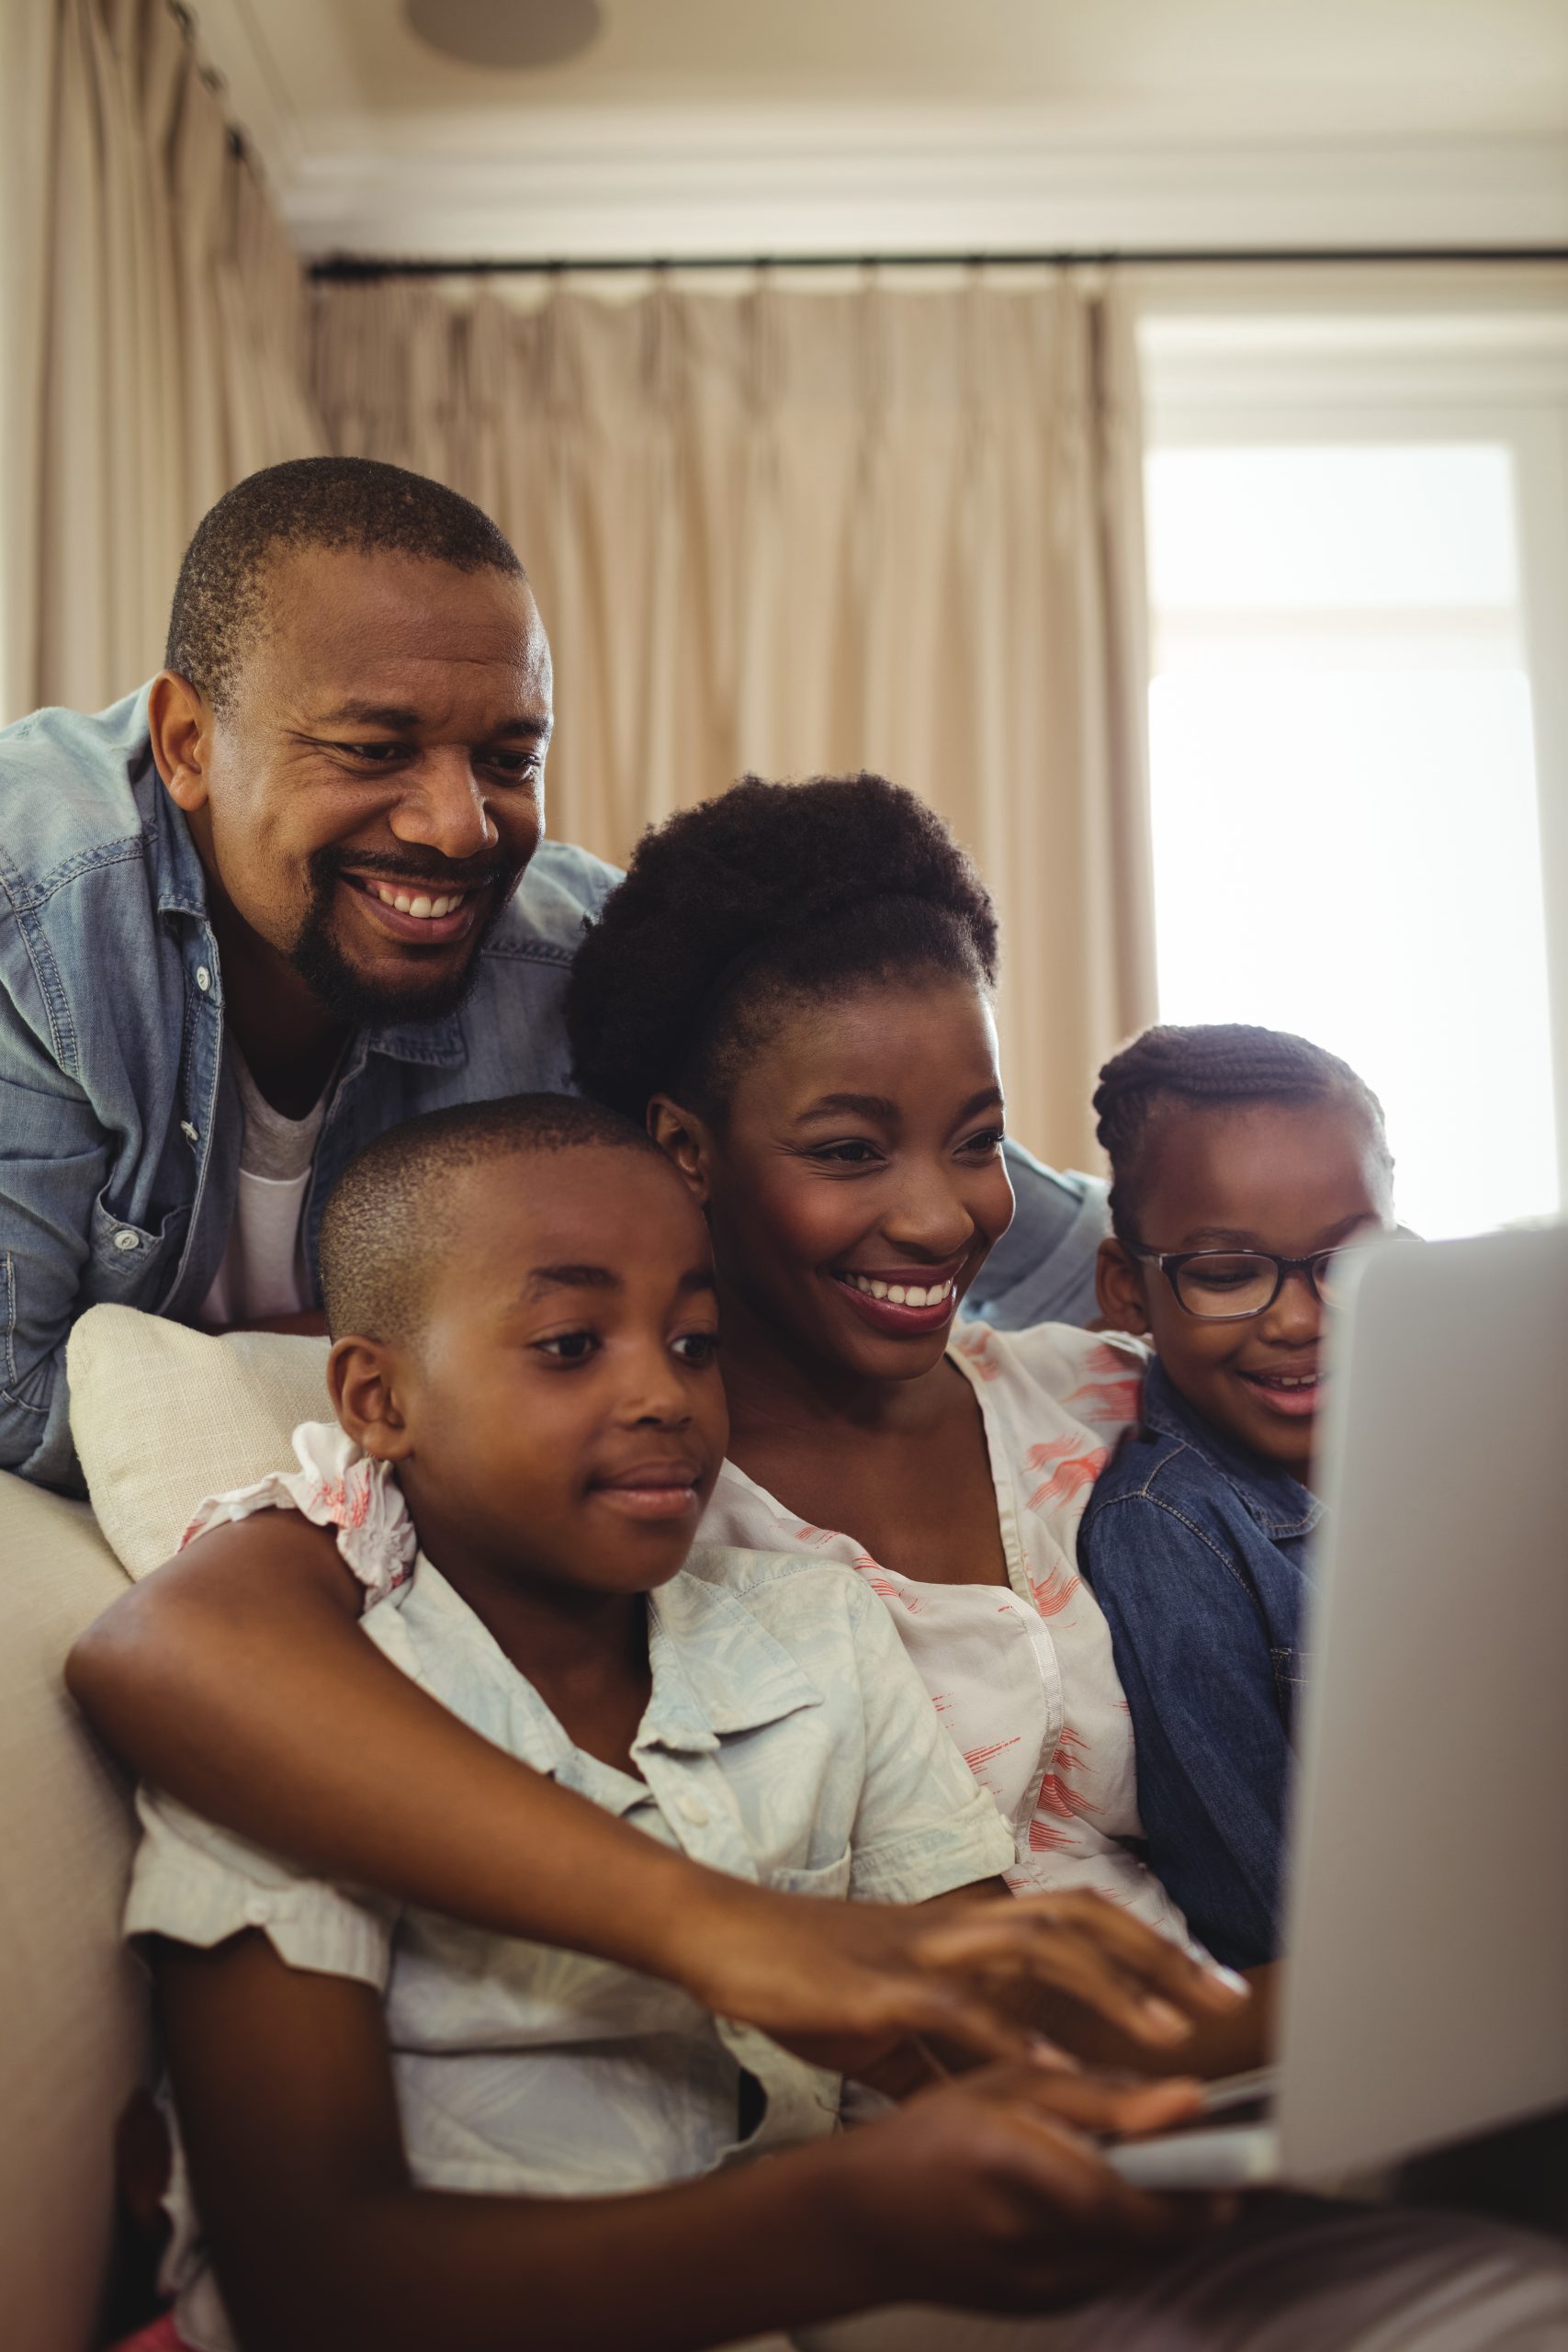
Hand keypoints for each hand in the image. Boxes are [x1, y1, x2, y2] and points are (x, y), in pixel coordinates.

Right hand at [669, 1878, 1247, 2081]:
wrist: (721, 1938)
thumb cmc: (803, 1975)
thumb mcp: (892, 2019)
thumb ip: (948, 2053)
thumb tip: (997, 2101)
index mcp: (965, 1933)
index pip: (1077, 1921)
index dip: (1146, 1947)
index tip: (1206, 1986)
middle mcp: (957, 1928)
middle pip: (1079, 1920)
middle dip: (1155, 1957)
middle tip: (1218, 2003)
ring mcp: (920, 1949)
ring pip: (1034, 1948)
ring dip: (1105, 1987)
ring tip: (1161, 2033)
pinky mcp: (876, 1985)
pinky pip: (952, 2006)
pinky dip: (1002, 2033)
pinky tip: (1046, 2064)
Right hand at [823, 2060, 1227, 2313]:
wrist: (860, 2223)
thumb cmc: (928, 2139)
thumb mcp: (1006, 2086)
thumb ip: (1103, 2096)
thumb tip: (1188, 2099)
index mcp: (1021, 2172)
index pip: (1141, 2202)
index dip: (1206, 2191)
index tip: (1247, 2165)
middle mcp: (1031, 2242)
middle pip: (1155, 2237)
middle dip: (1196, 2202)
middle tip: (1215, 2160)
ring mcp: (1039, 2287)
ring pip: (1142, 2258)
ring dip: (1164, 2221)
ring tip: (1160, 2173)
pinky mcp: (1042, 2307)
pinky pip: (1113, 2273)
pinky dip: (1127, 2240)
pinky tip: (1109, 2203)